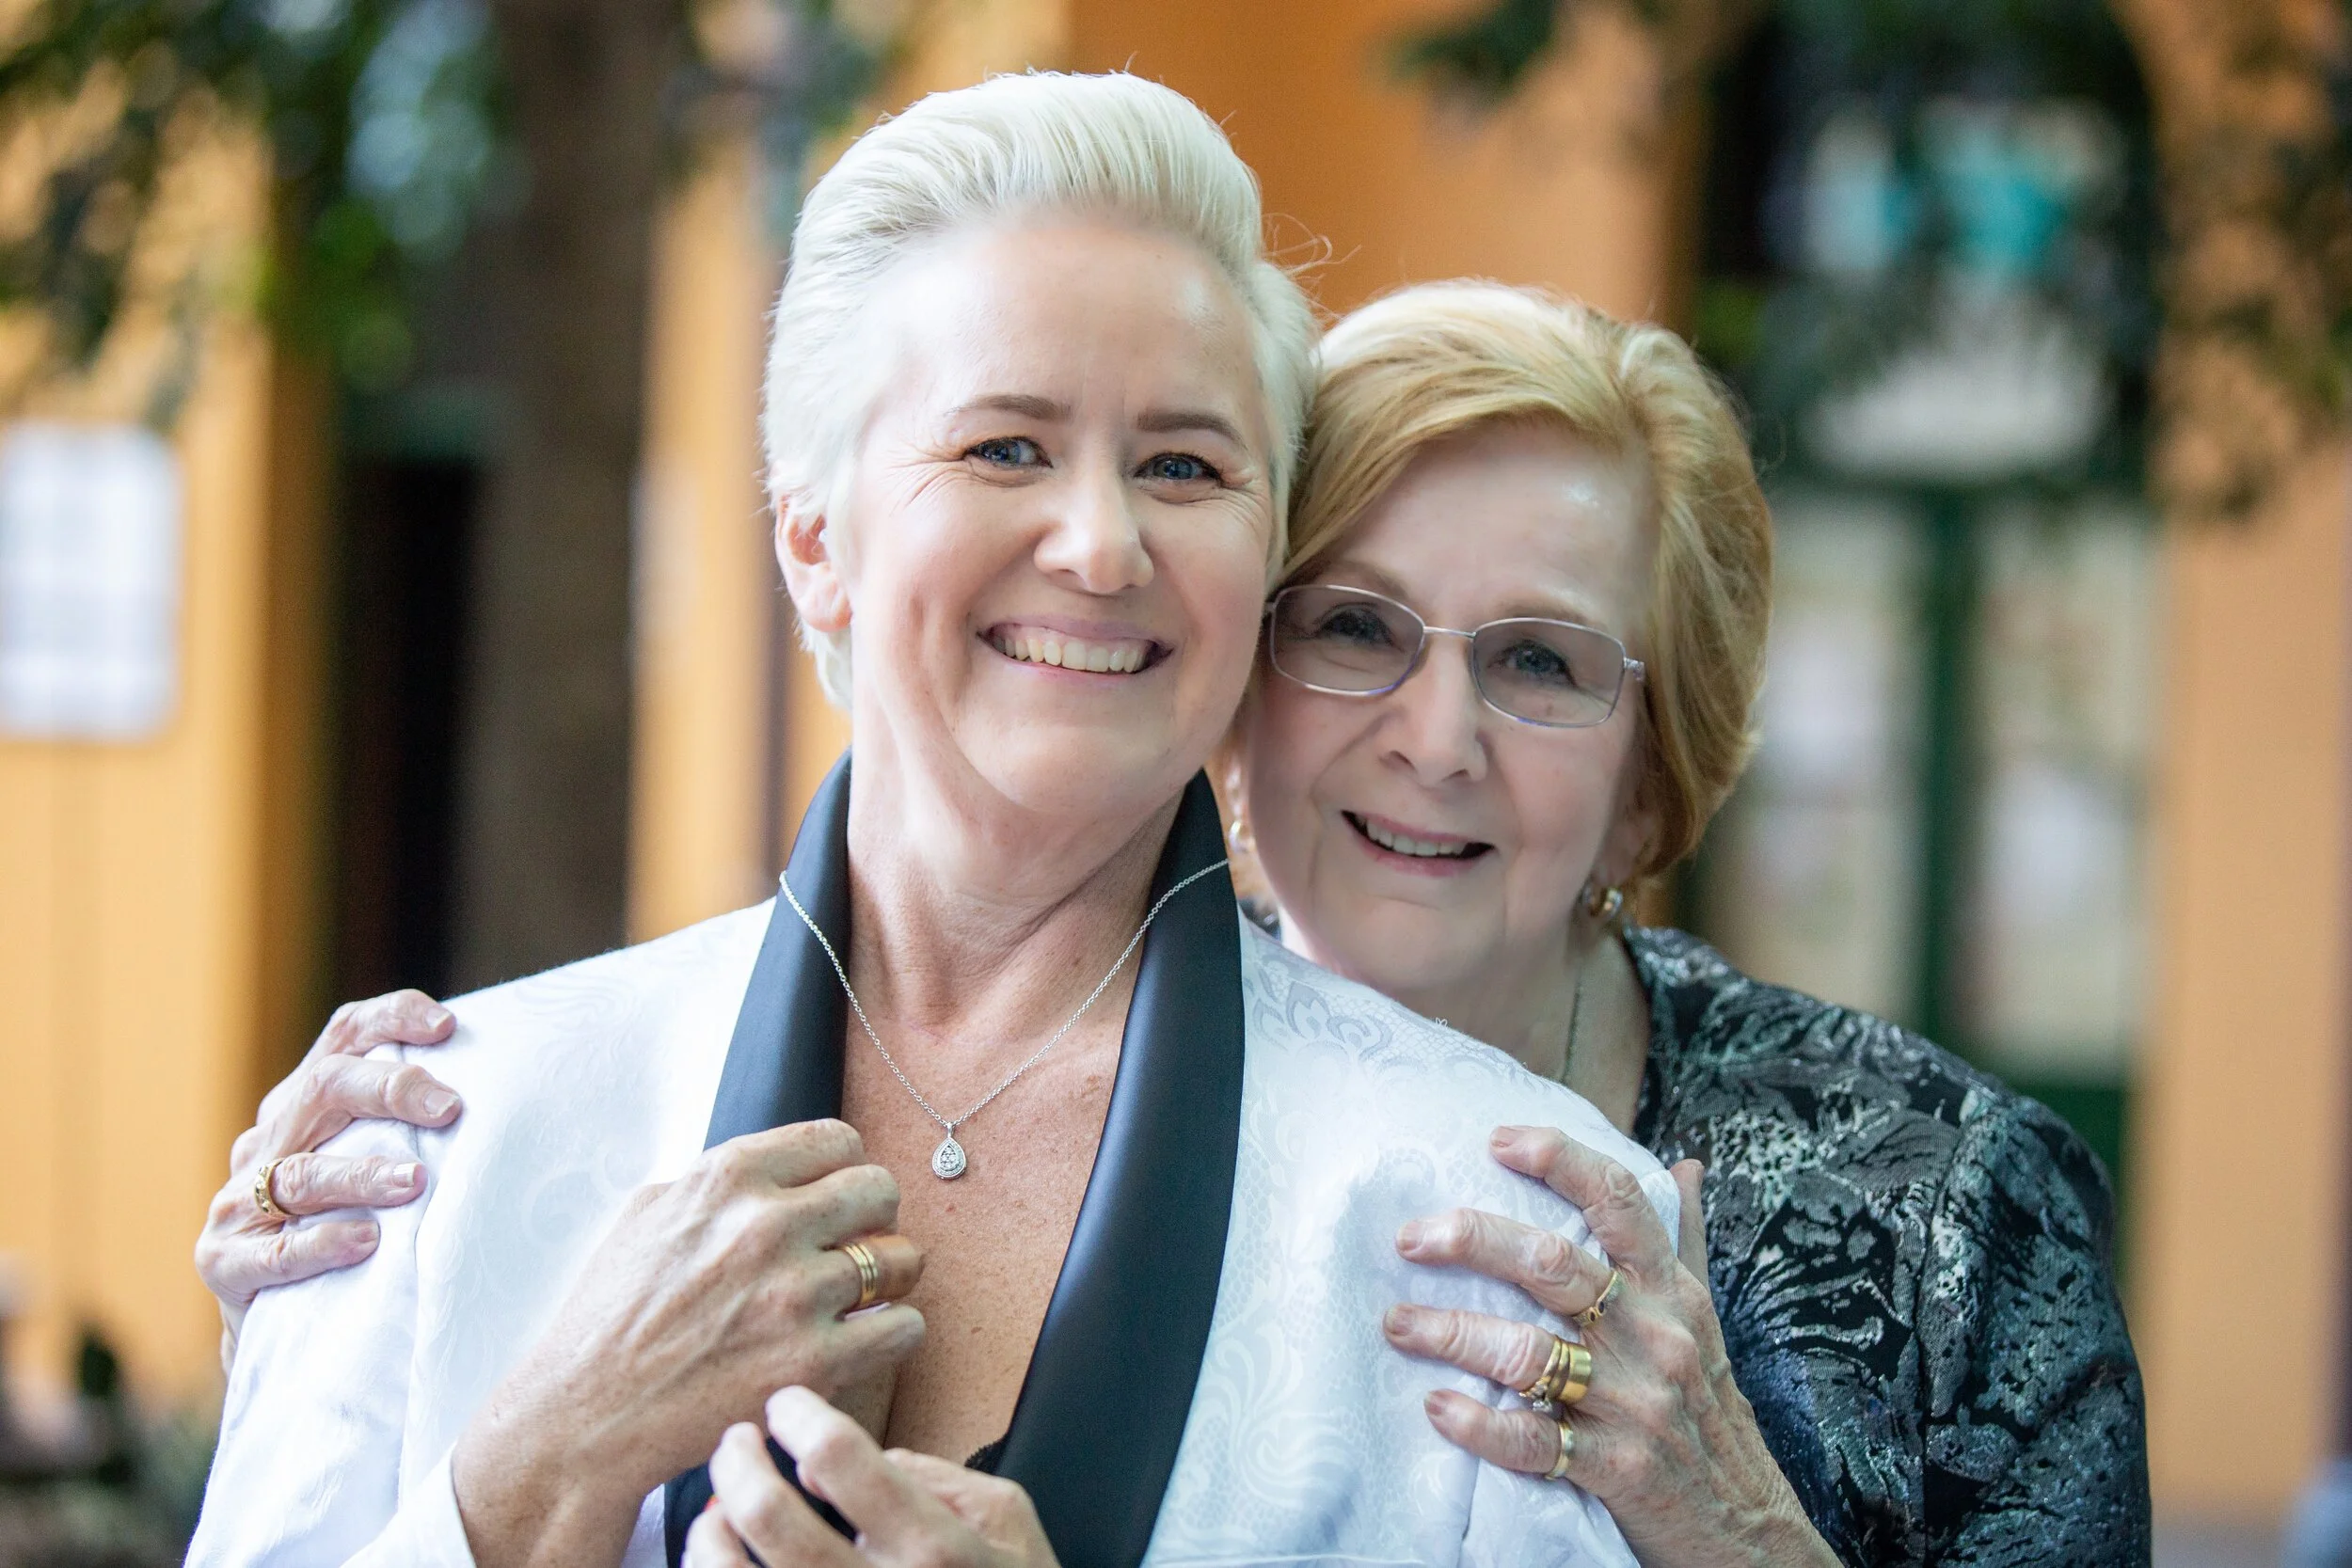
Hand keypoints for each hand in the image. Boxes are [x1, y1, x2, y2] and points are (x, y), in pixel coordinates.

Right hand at [196, 990, 462, 1358]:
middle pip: (324, 1088)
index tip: (447, 1026)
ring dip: (362, 1174)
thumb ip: (419, 1131)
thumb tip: (514, 1099)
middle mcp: (270, 1139)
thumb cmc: (354, 1229)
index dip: (392, 1018)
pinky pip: (276, 1251)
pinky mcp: (223, 1259)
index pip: (345, 1036)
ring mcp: (238, 1200)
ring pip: (303, 1173)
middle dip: (390, 1089)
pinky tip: (366, 1242)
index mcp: (306, 1103)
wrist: (282, 1325)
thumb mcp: (380, 1166)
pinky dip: (323, 1243)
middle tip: (449, 1109)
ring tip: (415, 1183)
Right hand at [453, 1120, 927, 1567]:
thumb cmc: (610, 1318)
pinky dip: (894, 1334)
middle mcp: (767, 1224)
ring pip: (904, 1258)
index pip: (838, 1140)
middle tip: (854, 1248)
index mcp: (728, 1177)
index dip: (842, 1171)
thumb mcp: (648, 1214)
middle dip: (874, 1218)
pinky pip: (905, 1327)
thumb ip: (717, 1182)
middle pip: (880, 1189)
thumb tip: (776, 1167)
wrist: (586, 1417)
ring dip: (890, 1279)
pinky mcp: (813, 1361)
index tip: (835, 1200)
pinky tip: (864, 1342)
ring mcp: (794, 1293)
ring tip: (861, 1299)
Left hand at [685, 1387, 1059, 1567]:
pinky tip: (720, 1561)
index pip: (841, 1457)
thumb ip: (937, 1476)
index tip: (786, 1405)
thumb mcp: (1007, 1521)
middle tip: (736, 1441)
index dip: (799, 1416)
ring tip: (715, 1510)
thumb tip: (859, 1457)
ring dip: (711, 1534)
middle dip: (738, 1463)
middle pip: (772, 1517)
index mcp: (935, 1549)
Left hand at [1383, 1127, 1837, 1567]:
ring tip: (1397, 1324)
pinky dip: (1480, 1425)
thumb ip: (1684, 1242)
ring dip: (1452, 1332)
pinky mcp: (1616, 1471)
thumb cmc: (1712, 1413)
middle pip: (1555, 1264)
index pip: (1619, 1203)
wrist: (1751, 1531)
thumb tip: (1683, 1163)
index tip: (1497, 1140)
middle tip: (1411, 1237)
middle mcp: (1655, 1338)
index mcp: (1674, 1294)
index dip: (1559, 1158)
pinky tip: (1438, 1408)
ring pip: (1529, 1352)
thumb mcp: (1705, 1321)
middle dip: (1474, 1240)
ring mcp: (1635, 1405)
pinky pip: (1534, 1443)